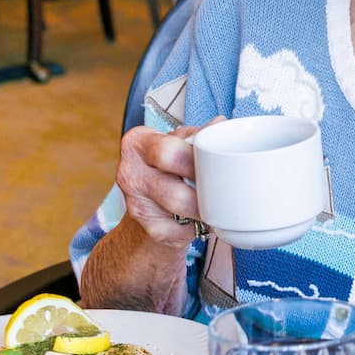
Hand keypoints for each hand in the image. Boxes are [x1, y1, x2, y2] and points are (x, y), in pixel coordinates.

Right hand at [115, 118, 223, 249]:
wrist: (148, 197)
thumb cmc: (169, 163)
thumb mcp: (178, 141)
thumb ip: (198, 134)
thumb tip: (221, 123)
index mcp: (138, 142)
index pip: (169, 152)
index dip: (197, 161)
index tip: (217, 165)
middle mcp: (130, 172)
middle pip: (174, 187)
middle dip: (204, 190)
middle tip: (225, 190)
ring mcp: (135, 202)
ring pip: (179, 209)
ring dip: (205, 209)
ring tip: (221, 204)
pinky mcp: (146, 227)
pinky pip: (178, 231)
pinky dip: (196, 227)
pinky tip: (203, 219)